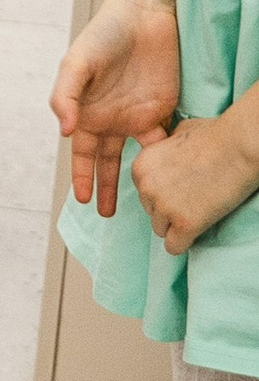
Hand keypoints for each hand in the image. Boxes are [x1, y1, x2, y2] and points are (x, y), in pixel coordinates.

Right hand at [53, 0, 180, 216]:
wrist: (143, 15)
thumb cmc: (103, 35)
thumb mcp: (76, 64)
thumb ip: (65, 97)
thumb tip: (65, 132)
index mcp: (85, 112)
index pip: (80, 153)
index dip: (80, 177)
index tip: (80, 201)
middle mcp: (108, 119)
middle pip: (105, 162)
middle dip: (103, 188)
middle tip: (105, 216)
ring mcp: (134, 116)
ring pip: (133, 158)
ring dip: (133, 181)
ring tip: (138, 205)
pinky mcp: (159, 109)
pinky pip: (161, 141)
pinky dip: (162, 158)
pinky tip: (164, 175)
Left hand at [132, 113, 258, 258]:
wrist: (240, 145)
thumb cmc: (215, 135)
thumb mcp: (177, 134)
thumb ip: (163, 149)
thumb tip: (165, 153)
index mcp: (140, 166)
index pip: (143, 193)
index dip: (164, 193)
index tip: (183, 188)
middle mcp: (146, 187)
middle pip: (151, 212)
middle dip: (170, 209)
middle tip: (195, 198)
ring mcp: (164, 207)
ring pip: (161, 230)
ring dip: (178, 224)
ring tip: (199, 210)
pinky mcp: (185, 223)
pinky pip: (174, 247)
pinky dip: (185, 242)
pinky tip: (197, 230)